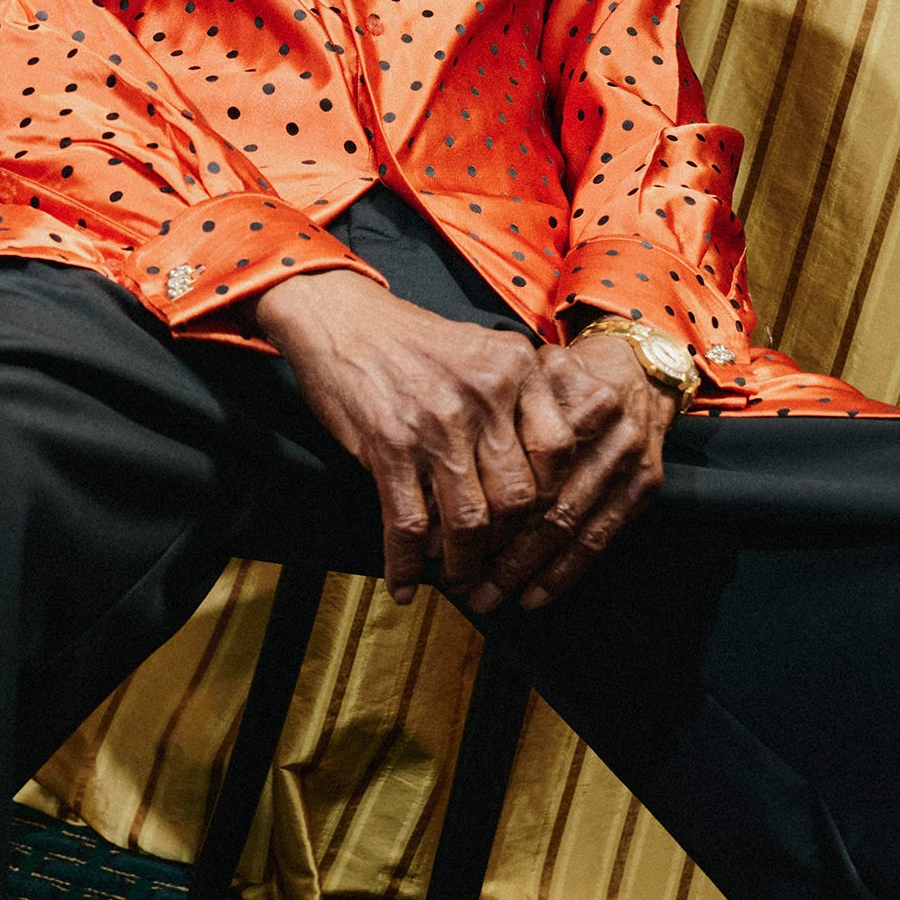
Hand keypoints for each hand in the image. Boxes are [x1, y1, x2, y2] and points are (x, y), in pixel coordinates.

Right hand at [253, 276, 673, 611]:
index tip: (534, 527)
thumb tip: (538, 482)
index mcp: (516, 367)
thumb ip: (517, 402)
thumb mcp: (482, 351)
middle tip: (497, 568)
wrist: (340, 317)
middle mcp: (485, 393)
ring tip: (456, 581)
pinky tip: (404, 583)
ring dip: (462, 565)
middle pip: (518, 497)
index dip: (550, 501)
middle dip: (508, 547)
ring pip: (468, 520)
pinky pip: (408, 523)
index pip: (559, 451)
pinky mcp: (389, 444)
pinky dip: (405, 564)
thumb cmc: (414, 342)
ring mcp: (437, 421)